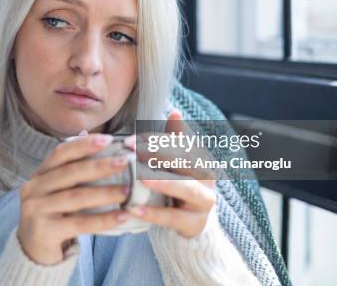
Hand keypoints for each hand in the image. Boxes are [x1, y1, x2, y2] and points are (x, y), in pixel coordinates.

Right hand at [17, 133, 133, 264]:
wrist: (32, 251)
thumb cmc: (53, 216)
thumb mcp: (58, 192)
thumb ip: (74, 172)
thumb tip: (98, 143)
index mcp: (39, 175)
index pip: (61, 153)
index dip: (83, 145)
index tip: (108, 140)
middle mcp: (33, 188)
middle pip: (70, 173)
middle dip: (100, 166)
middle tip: (124, 162)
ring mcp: (36, 209)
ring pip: (76, 197)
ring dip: (105, 193)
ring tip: (127, 190)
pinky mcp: (44, 231)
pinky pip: (79, 223)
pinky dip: (103, 219)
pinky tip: (122, 216)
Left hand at [128, 109, 216, 237]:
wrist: (191, 222)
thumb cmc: (178, 184)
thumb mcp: (176, 163)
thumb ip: (173, 139)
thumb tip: (174, 111)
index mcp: (200, 157)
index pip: (179, 142)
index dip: (155, 140)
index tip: (129, 141)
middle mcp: (207, 177)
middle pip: (186, 161)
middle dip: (159, 154)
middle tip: (133, 151)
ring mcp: (203, 201)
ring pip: (186, 189)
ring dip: (163, 182)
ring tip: (141, 178)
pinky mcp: (195, 223)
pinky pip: (173, 218)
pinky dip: (153, 214)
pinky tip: (134, 209)